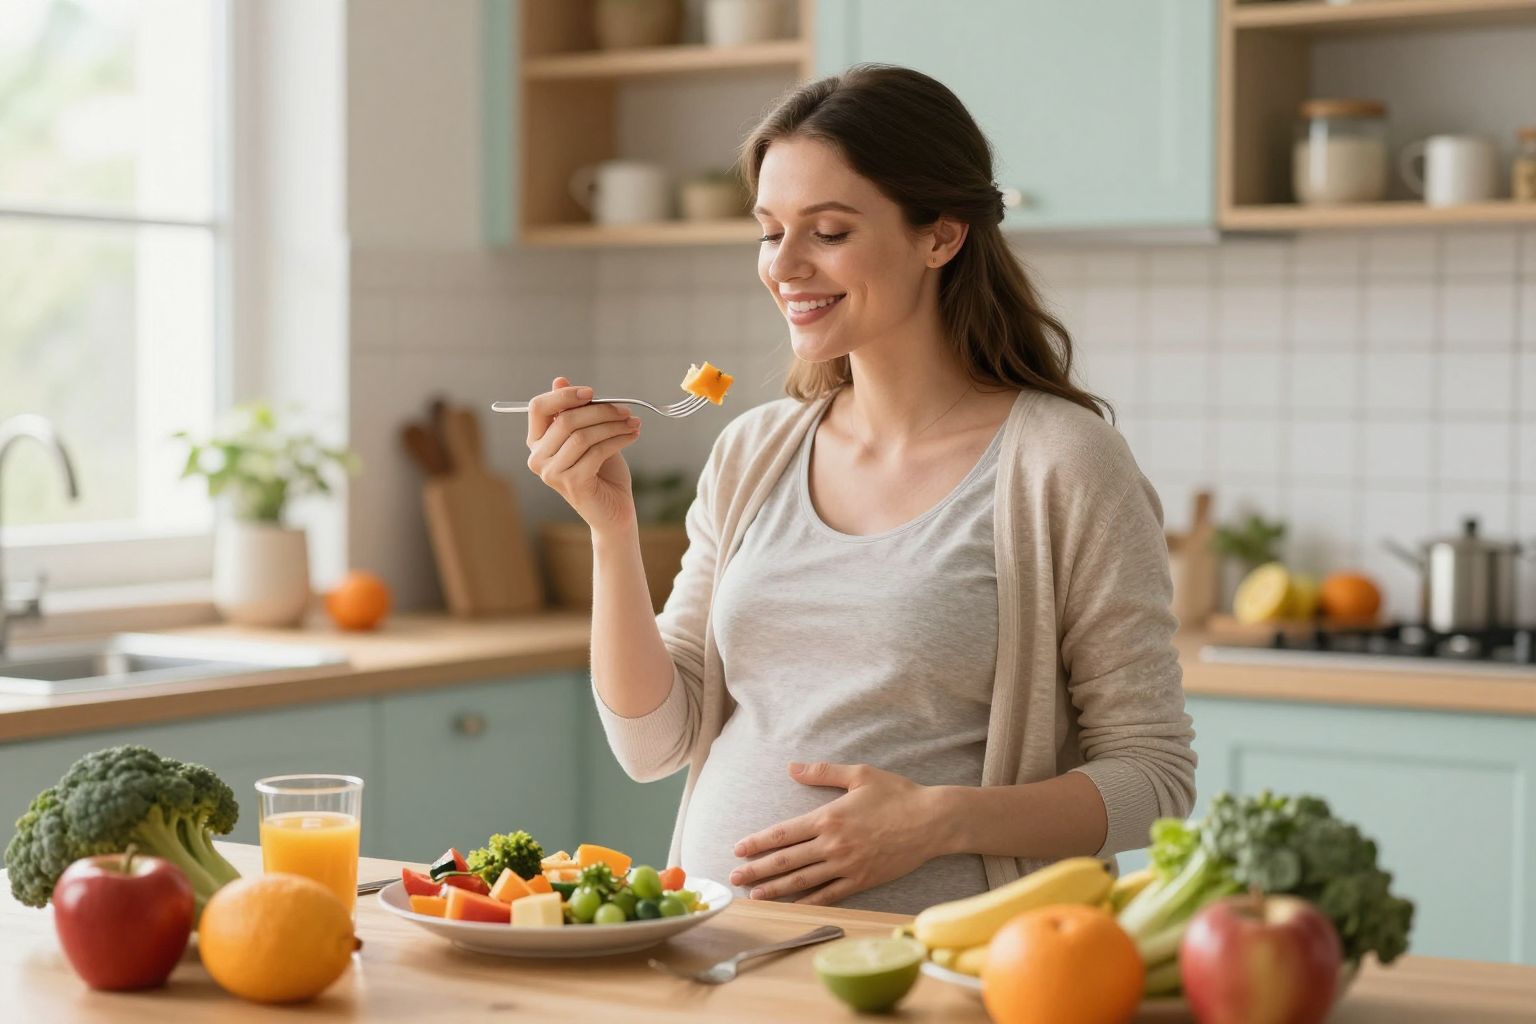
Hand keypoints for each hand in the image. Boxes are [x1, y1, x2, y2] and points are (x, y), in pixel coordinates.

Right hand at [525, 376, 640, 531]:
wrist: (614, 511)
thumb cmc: (602, 472)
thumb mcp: (590, 435)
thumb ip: (575, 411)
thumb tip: (559, 380)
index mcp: (537, 442)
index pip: (538, 407)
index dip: (564, 395)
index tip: (593, 393)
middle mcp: (538, 458)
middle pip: (565, 420)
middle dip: (600, 410)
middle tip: (626, 410)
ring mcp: (552, 473)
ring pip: (582, 435)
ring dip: (613, 425)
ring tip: (633, 423)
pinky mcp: (572, 483)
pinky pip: (596, 451)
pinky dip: (618, 439)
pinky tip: (633, 435)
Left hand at [729, 762, 945, 905]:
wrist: (932, 821)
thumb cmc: (897, 794)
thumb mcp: (860, 774)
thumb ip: (823, 772)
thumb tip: (792, 767)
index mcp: (829, 817)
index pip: (784, 833)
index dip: (759, 843)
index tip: (738, 849)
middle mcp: (834, 844)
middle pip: (787, 860)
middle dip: (758, 869)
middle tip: (734, 878)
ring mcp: (847, 866)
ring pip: (803, 881)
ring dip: (776, 889)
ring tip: (754, 895)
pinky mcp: (862, 881)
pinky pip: (829, 895)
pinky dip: (808, 902)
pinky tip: (792, 906)